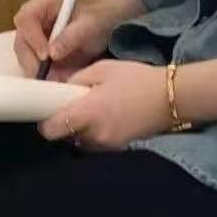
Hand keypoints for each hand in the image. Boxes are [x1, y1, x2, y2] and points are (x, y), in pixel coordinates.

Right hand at [13, 0, 140, 79]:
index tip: (47, 56)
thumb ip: (71, 37)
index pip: (26, 18)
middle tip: (48, 76)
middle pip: (21, 40)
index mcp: (43, 2)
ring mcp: (30, 35)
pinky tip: (55, 79)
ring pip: (23, 56)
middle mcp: (32, 17)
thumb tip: (52, 54)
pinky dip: (41, 74)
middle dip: (33, 60)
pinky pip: (30, 65)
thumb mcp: (89, 26)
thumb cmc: (96, 21)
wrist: (102, 29)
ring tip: (56, 79)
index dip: (33, 38)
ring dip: (36, 70)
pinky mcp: (33, 51)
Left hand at [39, 60, 170, 150]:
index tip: (47, 111)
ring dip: (79, 129)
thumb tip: (61, 88)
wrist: (172, 97)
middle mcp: (94, 134)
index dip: (44, 122)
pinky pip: (96, 142)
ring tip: (92, 110)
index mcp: (87, 113)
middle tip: (71, 105)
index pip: (50, 130)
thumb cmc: (137, 79)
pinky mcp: (118, 148)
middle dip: (63, 123)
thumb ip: (77, 80)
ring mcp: (107, 144)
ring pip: (80, 141)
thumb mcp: (103, 69)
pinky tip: (107, 117)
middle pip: (64, 137)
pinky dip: (94, 132)